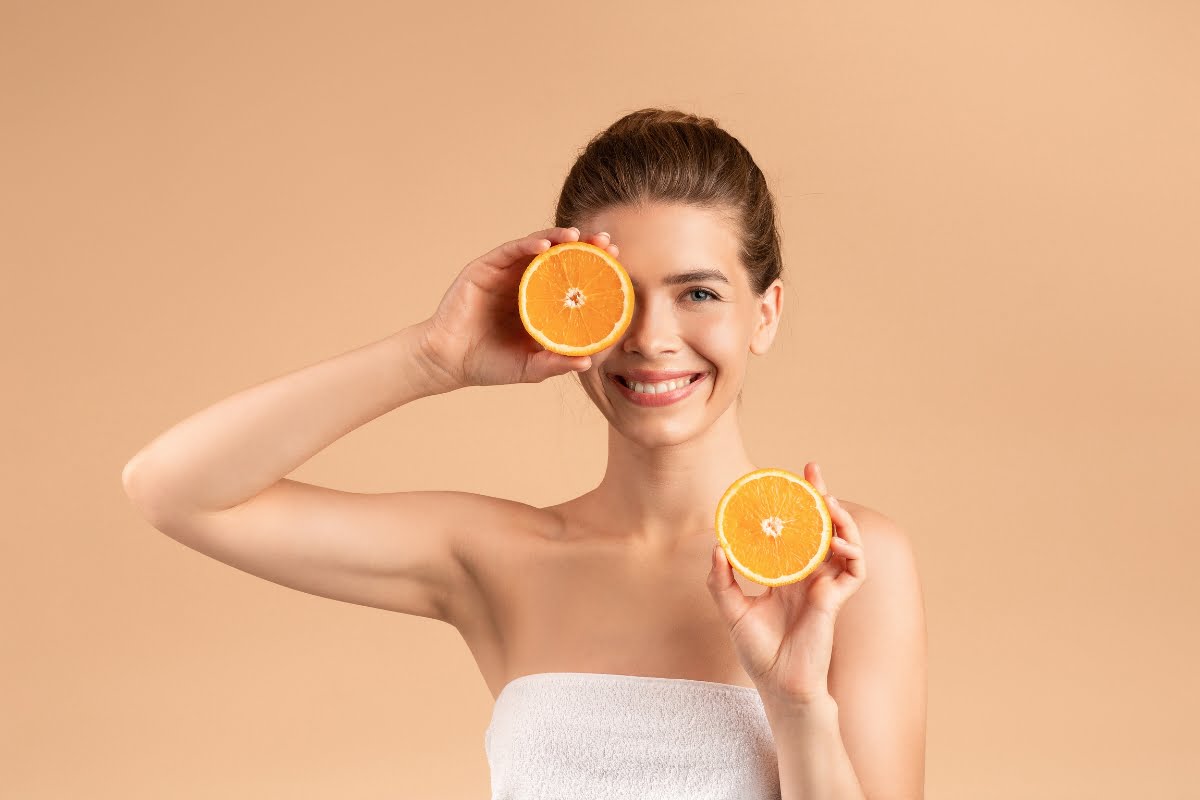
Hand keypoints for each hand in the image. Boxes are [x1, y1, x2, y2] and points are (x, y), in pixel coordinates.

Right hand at [419, 226, 618, 388]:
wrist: (448, 362)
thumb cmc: (489, 364)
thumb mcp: (530, 367)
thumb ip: (556, 362)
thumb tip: (588, 362)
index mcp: (540, 302)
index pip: (572, 279)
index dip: (595, 269)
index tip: (619, 264)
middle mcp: (525, 282)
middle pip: (560, 257)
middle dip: (585, 247)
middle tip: (608, 243)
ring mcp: (505, 273)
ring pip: (537, 247)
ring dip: (560, 238)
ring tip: (581, 236)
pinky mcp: (485, 268)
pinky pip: (511, 251)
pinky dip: (528, 244)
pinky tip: (546, 244)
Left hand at [706, 462, 866, 705]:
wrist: (779, 687)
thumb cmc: (759, 652)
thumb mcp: (732, 612)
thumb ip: (722, 580)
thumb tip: (716, 546)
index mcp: (784, 575)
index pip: (792, 532)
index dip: (791, 508)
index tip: (782, 482)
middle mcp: (807, 576)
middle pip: (820, 528)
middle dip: (820, 497)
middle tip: (812, 471)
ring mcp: (824, 587)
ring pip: (843, 543)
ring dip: (840, 520)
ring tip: (828, 501)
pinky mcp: (836, 601)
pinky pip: (854, 571)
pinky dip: (852, 553)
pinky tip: (838, 543)